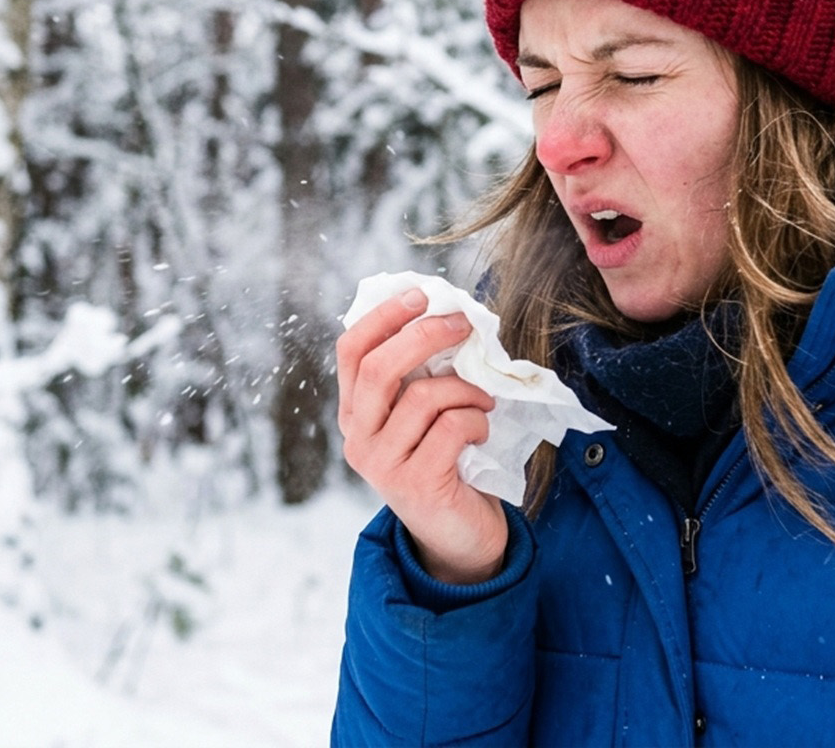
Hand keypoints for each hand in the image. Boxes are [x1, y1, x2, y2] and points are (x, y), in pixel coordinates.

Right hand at [337, 288, 507, 584]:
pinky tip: (482, 431)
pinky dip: (476, 420)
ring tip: (483, 400)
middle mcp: (358, 438)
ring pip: (424, 397)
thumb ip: (419, 377)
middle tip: (463, 325)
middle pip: (380, 368)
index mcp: (354, 414)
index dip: (383, 317)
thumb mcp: (422, 418)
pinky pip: (451, 428)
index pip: (351, 352)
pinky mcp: (417, 484)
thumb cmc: (446, 464)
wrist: (460, 538)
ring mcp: (383, 464)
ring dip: (466, 389)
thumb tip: (446, 317)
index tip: (420, 295)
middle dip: (425, 336)